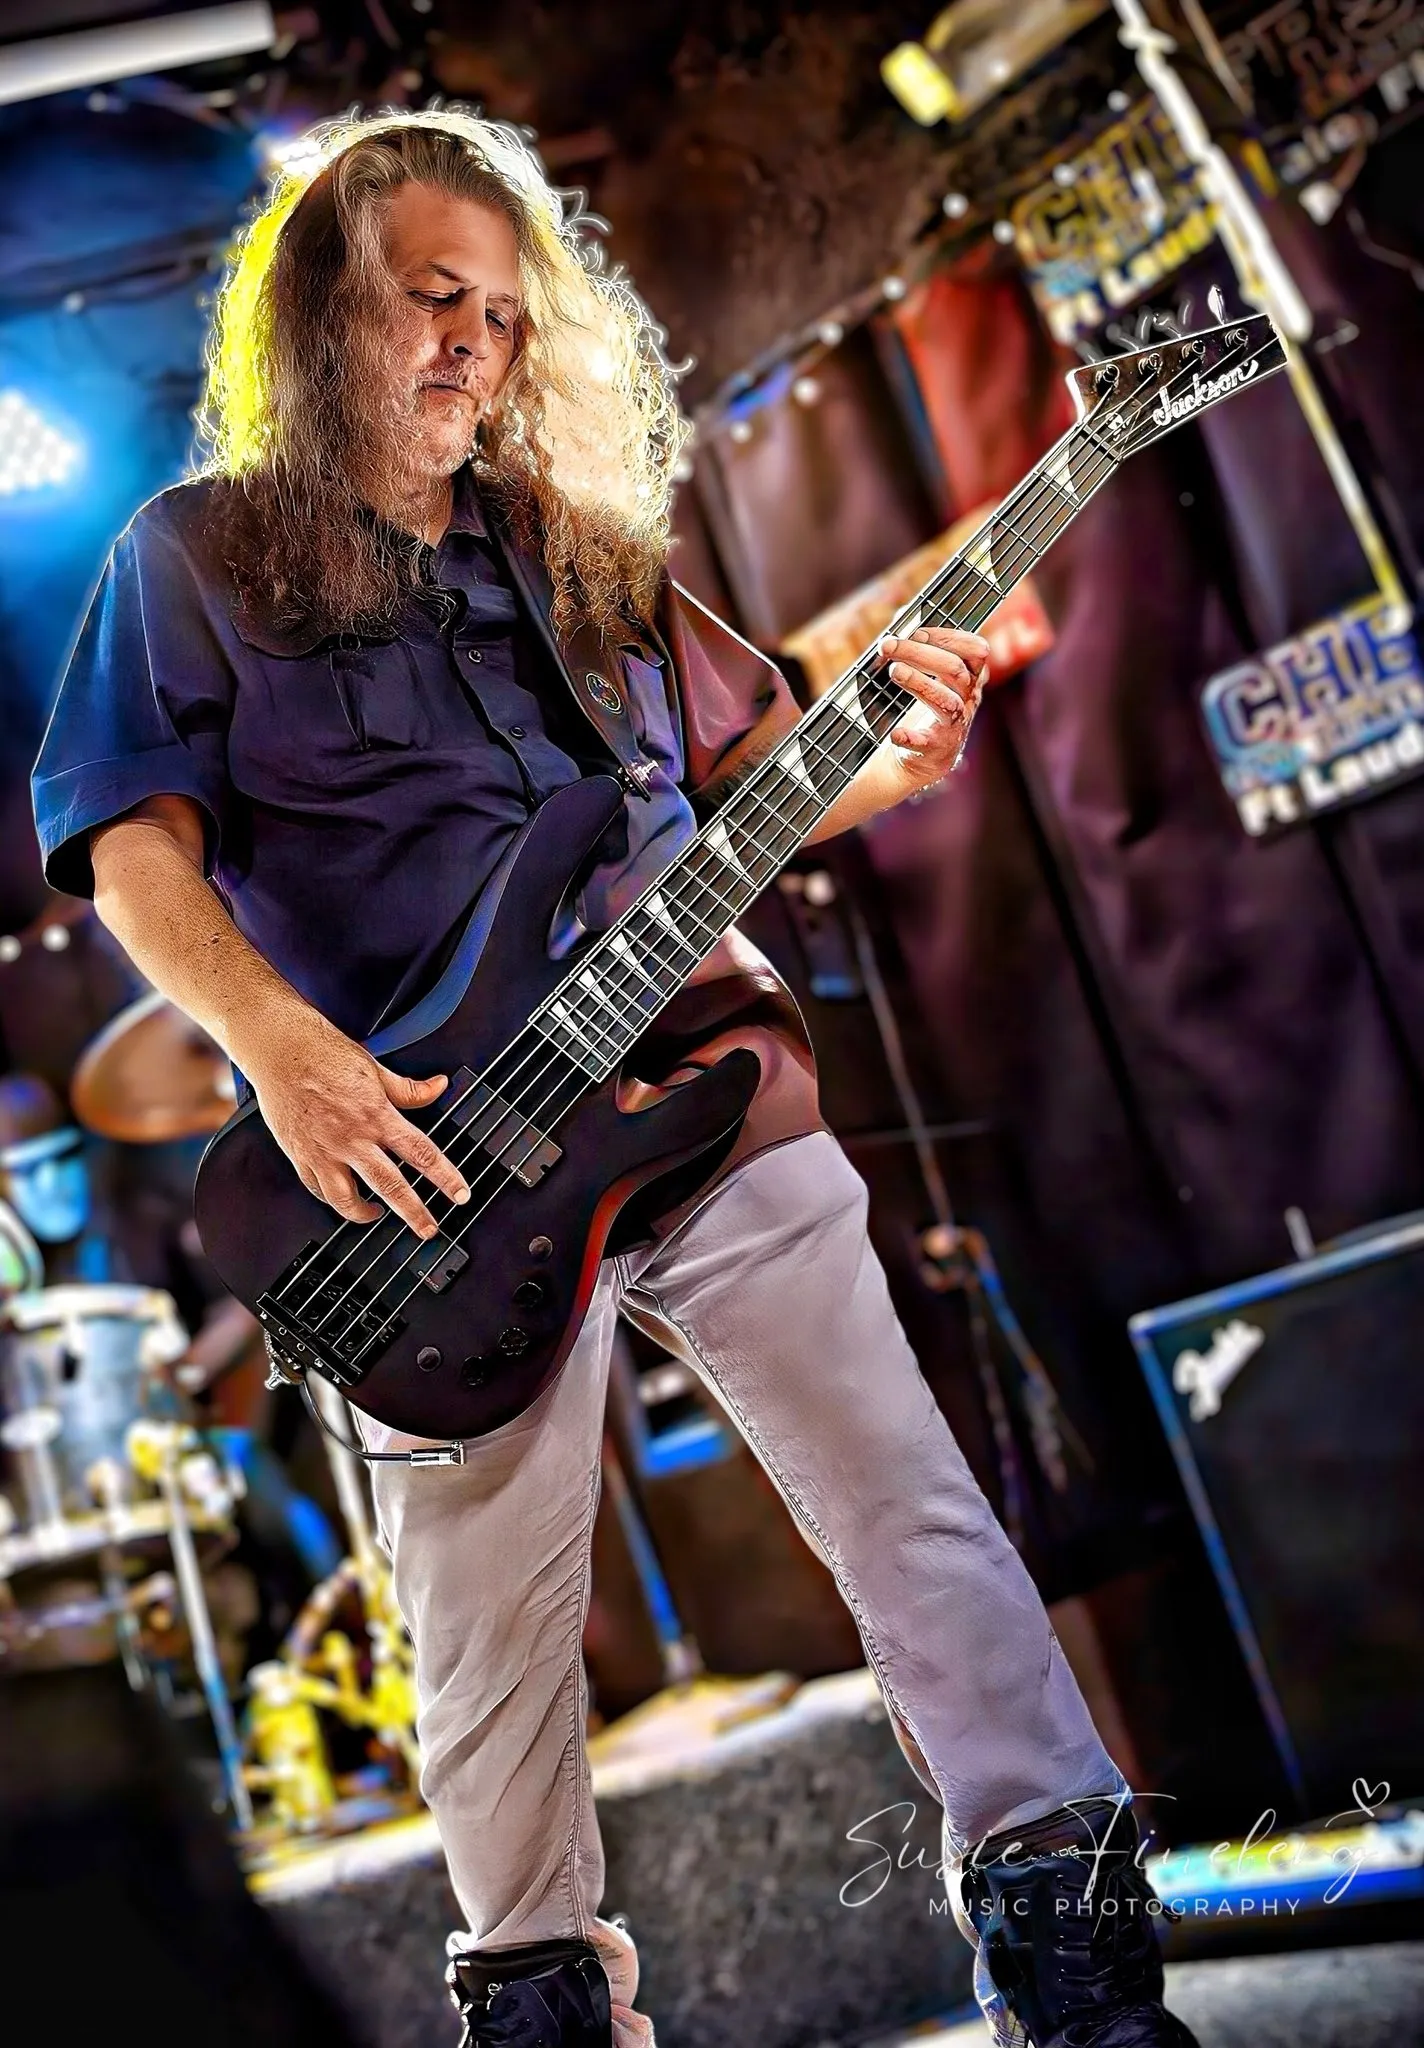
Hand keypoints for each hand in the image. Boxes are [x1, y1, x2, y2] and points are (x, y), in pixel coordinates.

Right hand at [235, 1000, 470, 1238]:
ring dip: (365, 1214)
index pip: (421, 1153)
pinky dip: (332, 1199)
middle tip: (429, 1229)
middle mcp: (351, 1138)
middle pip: (390, 1185)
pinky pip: (318, 1189)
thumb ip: (408, 1088)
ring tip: (377, 1216)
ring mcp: (323, 1150)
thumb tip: (439, 1087)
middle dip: (414, 1212)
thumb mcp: (375, 1068)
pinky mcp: (299, 1155)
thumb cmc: (323, 1053)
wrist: (278, 1049)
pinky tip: (342, 1198)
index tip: (460, 1194)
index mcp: (376, 1116)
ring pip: (346, 1199)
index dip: (445, 1177)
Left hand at [877, 626, 990, 787]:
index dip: (949, 637)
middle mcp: (966, 701)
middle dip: (920, 653)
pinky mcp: (936, 751)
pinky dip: (910, 737)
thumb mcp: (923, 674)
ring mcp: (953, 727)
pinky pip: (926, 742)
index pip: (976, 651)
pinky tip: (894, 732)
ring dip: (919, 683)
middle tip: (887, 645)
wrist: (914, 758)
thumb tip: (904, 613)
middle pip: (955, 670)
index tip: (917, 633)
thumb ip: (916, 644)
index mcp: (968, 679)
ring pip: (946, 702)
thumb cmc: (919, 708)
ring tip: (893, 672)